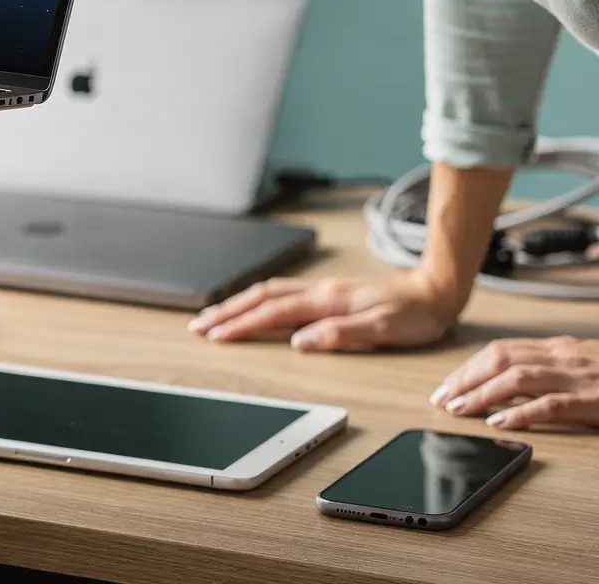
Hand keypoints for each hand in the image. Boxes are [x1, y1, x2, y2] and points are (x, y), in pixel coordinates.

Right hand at [190, 274, 462, 351]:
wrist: (434, 292)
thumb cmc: (413, 315)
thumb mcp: (382, 330)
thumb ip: (340, 335)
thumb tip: (299, 343)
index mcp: (326, 301)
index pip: (273, 313)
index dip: (241, 324)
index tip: (215, 336)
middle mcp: (318, 291)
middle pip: (261, 298)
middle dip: (227, 312)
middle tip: (199, 326)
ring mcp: (320, 290)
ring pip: (267, 293)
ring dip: (238, 304)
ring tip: (214, 316)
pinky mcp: (326, 294)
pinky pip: (280, 293)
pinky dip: (257, 300)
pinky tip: (252, 306)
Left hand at [432, 337, 598, 430]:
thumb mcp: (582, 364)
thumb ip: (550, 367)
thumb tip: (509, 381)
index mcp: (558, 348)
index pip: (501, 351)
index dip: (470, 366)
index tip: (447, 384)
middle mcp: (562, 356)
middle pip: (500, 360)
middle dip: (466, 378)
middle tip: (441, 398)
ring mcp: (577, 377)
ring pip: (517, 379)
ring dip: (482, 394)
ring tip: (459, 410)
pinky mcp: (592, 400)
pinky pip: (551, 405)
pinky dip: (521, 413)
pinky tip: (499, 423)